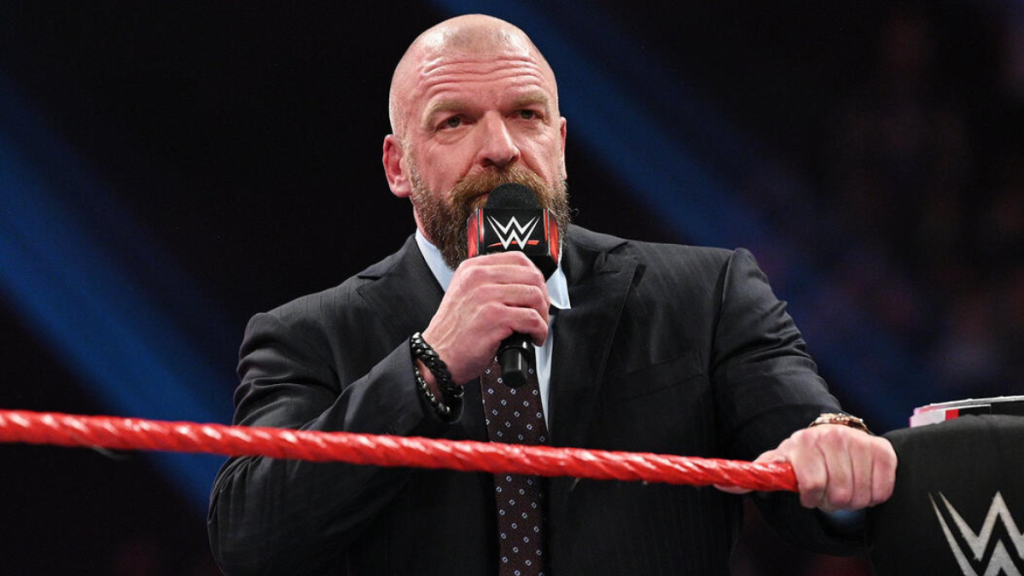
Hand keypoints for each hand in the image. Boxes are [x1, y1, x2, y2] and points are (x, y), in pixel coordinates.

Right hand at [422, 251, 549, 384]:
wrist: (437, 357)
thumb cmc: (454, 333)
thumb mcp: (466, 294)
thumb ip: (490, 283)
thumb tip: (524, 285)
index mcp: (473, 268)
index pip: (518, 258)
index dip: (536, 277)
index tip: (538, 293)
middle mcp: (478, 277)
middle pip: (531, 277)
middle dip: (543, 299)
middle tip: (540, 315)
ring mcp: (485, 296)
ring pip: (535, 297)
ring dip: (543, 316)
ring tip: (537, 328)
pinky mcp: (494, 317)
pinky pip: (532, 319)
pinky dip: (540, 331)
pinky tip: (533, 338)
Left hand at [718, 425, 896, 510]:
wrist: (834, 437)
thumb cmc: (802, 457)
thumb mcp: (778, 463)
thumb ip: (753, 476)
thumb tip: (721, 486)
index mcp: (804, 442)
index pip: (813, 486)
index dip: (811, 497)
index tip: (809, 493)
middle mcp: (833, 437)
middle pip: (840, 495)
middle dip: (832, 500)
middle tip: (828, 489)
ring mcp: (860, 441)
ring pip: (862, 495)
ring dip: (853, 499)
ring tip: (843, 484)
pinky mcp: (884, 450)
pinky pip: (883, 491)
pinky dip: (873, 495)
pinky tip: (862, 481)